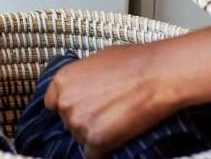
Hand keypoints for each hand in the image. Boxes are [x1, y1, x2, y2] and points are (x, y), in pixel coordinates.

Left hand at [44, 44, 180, 158]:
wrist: (157, 75)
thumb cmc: (133, 62)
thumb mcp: (96, 61)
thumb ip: (82, 78)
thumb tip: (85, 88)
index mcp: (62, 80)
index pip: (53, 104)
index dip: (70, 107)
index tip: (82, 109)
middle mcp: (64, 102)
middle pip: (68, 122)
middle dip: (84, 120)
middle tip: (107, 114)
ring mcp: (78, 123)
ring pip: (81, 138)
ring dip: (95, 135)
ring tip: (117, 122)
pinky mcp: (95, 141)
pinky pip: (93, 155)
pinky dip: (103, 151)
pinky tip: (116, 141)